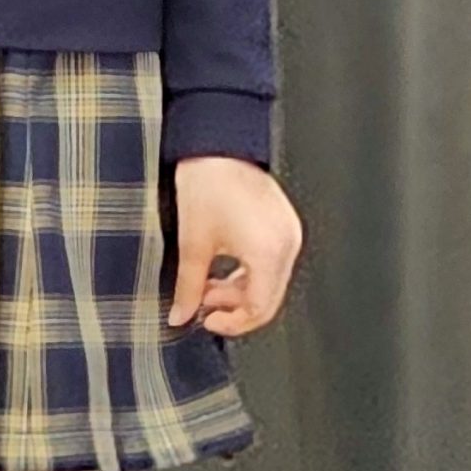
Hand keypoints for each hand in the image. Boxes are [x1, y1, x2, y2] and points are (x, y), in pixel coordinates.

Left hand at [170, 156, 304, 337]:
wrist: (219, 147)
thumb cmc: (209, 185)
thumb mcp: (193, 245)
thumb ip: (188, 288)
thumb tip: (181, 315)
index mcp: (269, 252)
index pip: (259, 309)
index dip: (232, 323)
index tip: (207, 319)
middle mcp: (286, 244)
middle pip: (268, 299)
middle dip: (234, 308)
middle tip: (204, 304)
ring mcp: (288, 233)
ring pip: (270, 282)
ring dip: (240, 290)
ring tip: (208, 284)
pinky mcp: (284, 224)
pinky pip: (273, 262)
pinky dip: (250, 272)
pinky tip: (225, 267)